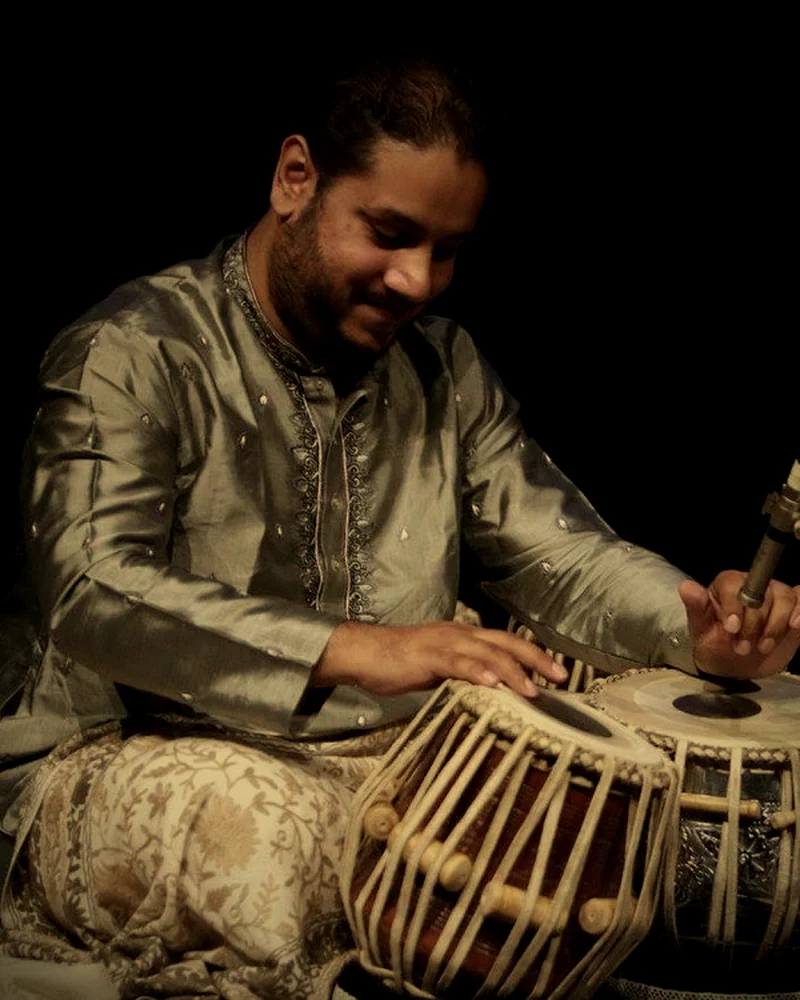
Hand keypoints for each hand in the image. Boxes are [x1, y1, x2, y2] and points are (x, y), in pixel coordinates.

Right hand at [313, 620, 568, 697]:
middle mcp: (460, 634)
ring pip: (486, 652)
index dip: (534, 656)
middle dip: (536, 659)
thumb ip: (464, 677)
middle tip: (560, 677)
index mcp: (464, 637)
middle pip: (506, 642)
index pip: (507, 643)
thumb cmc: (399, 665)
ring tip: (533, 690)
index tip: (558, 673)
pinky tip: (491, 683)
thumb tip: (491, 695)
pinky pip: (456, 663)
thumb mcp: (440, 671)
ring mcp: (444, 643)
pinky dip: (476, 671)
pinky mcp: (427, 656)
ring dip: (512, 670)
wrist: (364, 653)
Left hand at [679, 570, 799, 678]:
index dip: (733, 605)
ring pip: (784, 599)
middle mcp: (754, 584)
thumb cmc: (716, 641)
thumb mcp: (701, 629)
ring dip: (774, 627)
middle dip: (753, 624)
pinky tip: (795, 626)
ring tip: (762, 647)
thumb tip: (686, 587)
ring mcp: (777, 595)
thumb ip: (696, 608)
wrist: (735, 664)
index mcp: (727, 585)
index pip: (733, 583)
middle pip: (761, 593)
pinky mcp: (795, 608)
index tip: (731, 628)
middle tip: (742, 647)